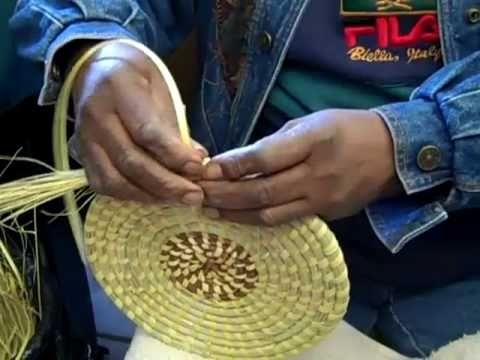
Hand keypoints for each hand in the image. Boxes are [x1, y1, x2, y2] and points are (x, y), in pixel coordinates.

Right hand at [70, 41, 206, 204]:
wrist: (94, 68)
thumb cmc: (136, 77)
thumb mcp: (161, 89)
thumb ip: (176, 126)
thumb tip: (198, 162)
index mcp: (118, 90)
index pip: (147, 131)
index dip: (174, 155)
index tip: (199, 168)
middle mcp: (95, 116)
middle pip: (131, 161)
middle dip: (167, 184)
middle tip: (195, 196)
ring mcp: (83, 139)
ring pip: (114, 180)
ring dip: (151, 196)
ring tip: (180, 200)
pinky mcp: (80, 156)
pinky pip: (103, 185)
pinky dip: (131, 196)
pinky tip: (156, 197)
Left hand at [200, 109, 401, 224]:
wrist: (393, 155)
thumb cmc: (348, 129)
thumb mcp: (312, 122)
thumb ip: (276, 142)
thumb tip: (239, 161)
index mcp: (314, 141)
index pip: (265, 157)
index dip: (232, 165)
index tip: (205, 169)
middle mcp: (317, 174)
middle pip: (261, 191)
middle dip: (224, 194)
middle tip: (196, 194)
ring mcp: (321, 200)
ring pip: (269, 214)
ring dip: (234, 214)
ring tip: (208, 211)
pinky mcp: (326, 217)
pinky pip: (284, 221)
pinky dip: (257, 219)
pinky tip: (237, 217)